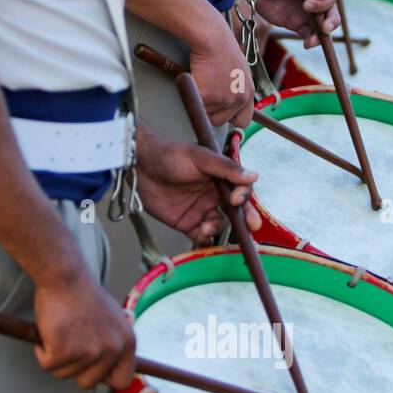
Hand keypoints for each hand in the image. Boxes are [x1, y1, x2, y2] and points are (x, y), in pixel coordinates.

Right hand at [33, 264, 135, 389]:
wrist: (65, 276)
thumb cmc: (83, 295)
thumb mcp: (112, 320)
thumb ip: (113, 344)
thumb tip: (108, 369)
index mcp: (127, 343)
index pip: (123, 380)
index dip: (104, 378)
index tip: (92, 369)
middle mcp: (112, 350)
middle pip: (88, 383)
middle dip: (73, 369)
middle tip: (67, 346)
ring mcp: (89, 352)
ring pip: (64, 375)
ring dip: (56, 358)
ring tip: (59, 332)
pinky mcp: (64, 351)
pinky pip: (47, 365)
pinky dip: (41, 352)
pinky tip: (48, 331)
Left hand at [135, 122, 260, 243]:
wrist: (139, 165)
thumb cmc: (169, 154)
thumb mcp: (200, 157)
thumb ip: (226, 168)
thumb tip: (253, 176)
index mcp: (220, 178)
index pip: (240, 190)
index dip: (243, 197)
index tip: (236, 200)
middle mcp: (214, 195)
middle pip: (236, 211)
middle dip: (245, 219)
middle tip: (251, 226)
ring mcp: (201, 210)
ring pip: (219, 224)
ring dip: (217, 228)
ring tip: (206, 227)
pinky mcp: (187, 223)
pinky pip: (201, 236)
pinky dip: (205, 239)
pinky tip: (201, 236)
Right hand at [188, 13, 253, 128]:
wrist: (212, 37)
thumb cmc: (221, 46)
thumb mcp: (238, 69)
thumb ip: (236, 86)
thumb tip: (227, 96)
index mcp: (248, 92)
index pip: (243, 121)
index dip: (230, 118)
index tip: (222, 113)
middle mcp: (239, 99)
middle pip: (220, 121)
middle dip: (211, 111)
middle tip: (205, 92)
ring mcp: (224, 100)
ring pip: (205, 114)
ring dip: (200, 102)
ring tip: (201, 80)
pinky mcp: (208, 98)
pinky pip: (194, 106)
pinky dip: (190, 95)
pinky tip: (194, 80)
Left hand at [255, 0, 338, 49]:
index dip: (323, 4)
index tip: (307, 5)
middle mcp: (315, 0)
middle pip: (331, 14)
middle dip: (331, 22)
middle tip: (324, 29)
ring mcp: (307, 13)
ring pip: (321, 27)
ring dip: (320, 36)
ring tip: (311, 41)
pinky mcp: (297, 24)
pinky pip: (309, 34)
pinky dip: (310, 40)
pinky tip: (307, 44)